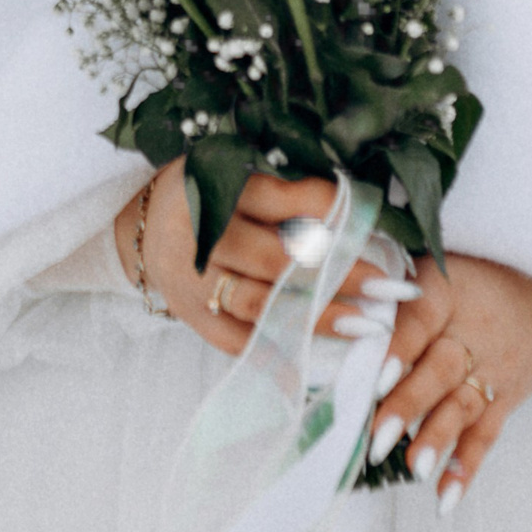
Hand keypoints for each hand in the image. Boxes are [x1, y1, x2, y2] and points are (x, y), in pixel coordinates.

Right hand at [118, 160, 407, 361]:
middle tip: (389, 288)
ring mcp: (190, 282)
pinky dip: (276, 355)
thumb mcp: (236, 169)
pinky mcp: (189, 315)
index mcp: (211, 186)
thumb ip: (287, 187)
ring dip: (317, 318)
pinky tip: (316, 362)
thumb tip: (361, 206)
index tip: (382, 230)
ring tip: (366, 326)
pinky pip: (236, 341)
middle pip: (276, 259)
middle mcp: (197, 236)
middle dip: (339, 275)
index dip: (335, 214)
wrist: (142, 224)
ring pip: (261, 304)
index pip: (282, 201)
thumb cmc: (205, 191)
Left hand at [365, 252, 531, 508]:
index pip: (421, 319)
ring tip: (411, 468)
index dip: (400, 347)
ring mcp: (492, 371)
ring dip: (436, 440)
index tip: (377, 376)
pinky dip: (467, 467)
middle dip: (408, 405)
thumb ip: (389, 288)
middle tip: (377, 438)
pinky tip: (444, 495)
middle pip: (439, 370)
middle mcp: (471, 334)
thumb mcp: (432, 266)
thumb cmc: (468, 279)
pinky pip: (486, 435)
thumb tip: (335, 312)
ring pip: (461, 407)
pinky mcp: (506, 400)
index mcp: (446, 293)